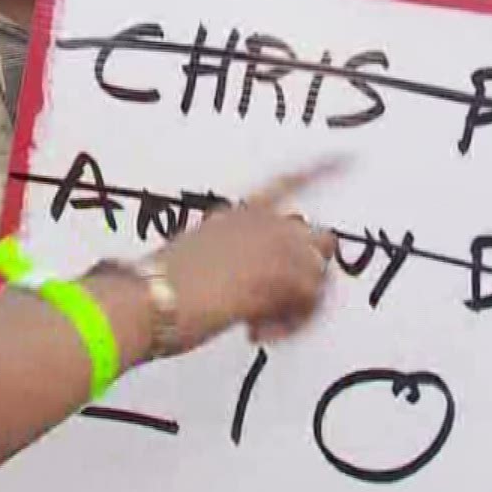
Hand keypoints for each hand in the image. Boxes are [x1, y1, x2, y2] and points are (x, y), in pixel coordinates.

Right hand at [152, 164, 340, 353]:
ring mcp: (270, 246)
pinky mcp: (279, 275)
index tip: (349, 158)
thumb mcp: (193, 267)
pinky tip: (256, 333)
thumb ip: (232, 267)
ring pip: (318, 277)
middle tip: (285, 308)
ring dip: (299, 311)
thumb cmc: (153, 290)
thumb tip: (255, 292)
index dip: (321, 170)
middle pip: (320, 241)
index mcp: (235, 216)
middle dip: (310, 278)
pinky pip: (310, 302)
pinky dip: (290, 326)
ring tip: (263, 327)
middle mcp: (259, 223)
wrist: (143, 299)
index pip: (286, 183)